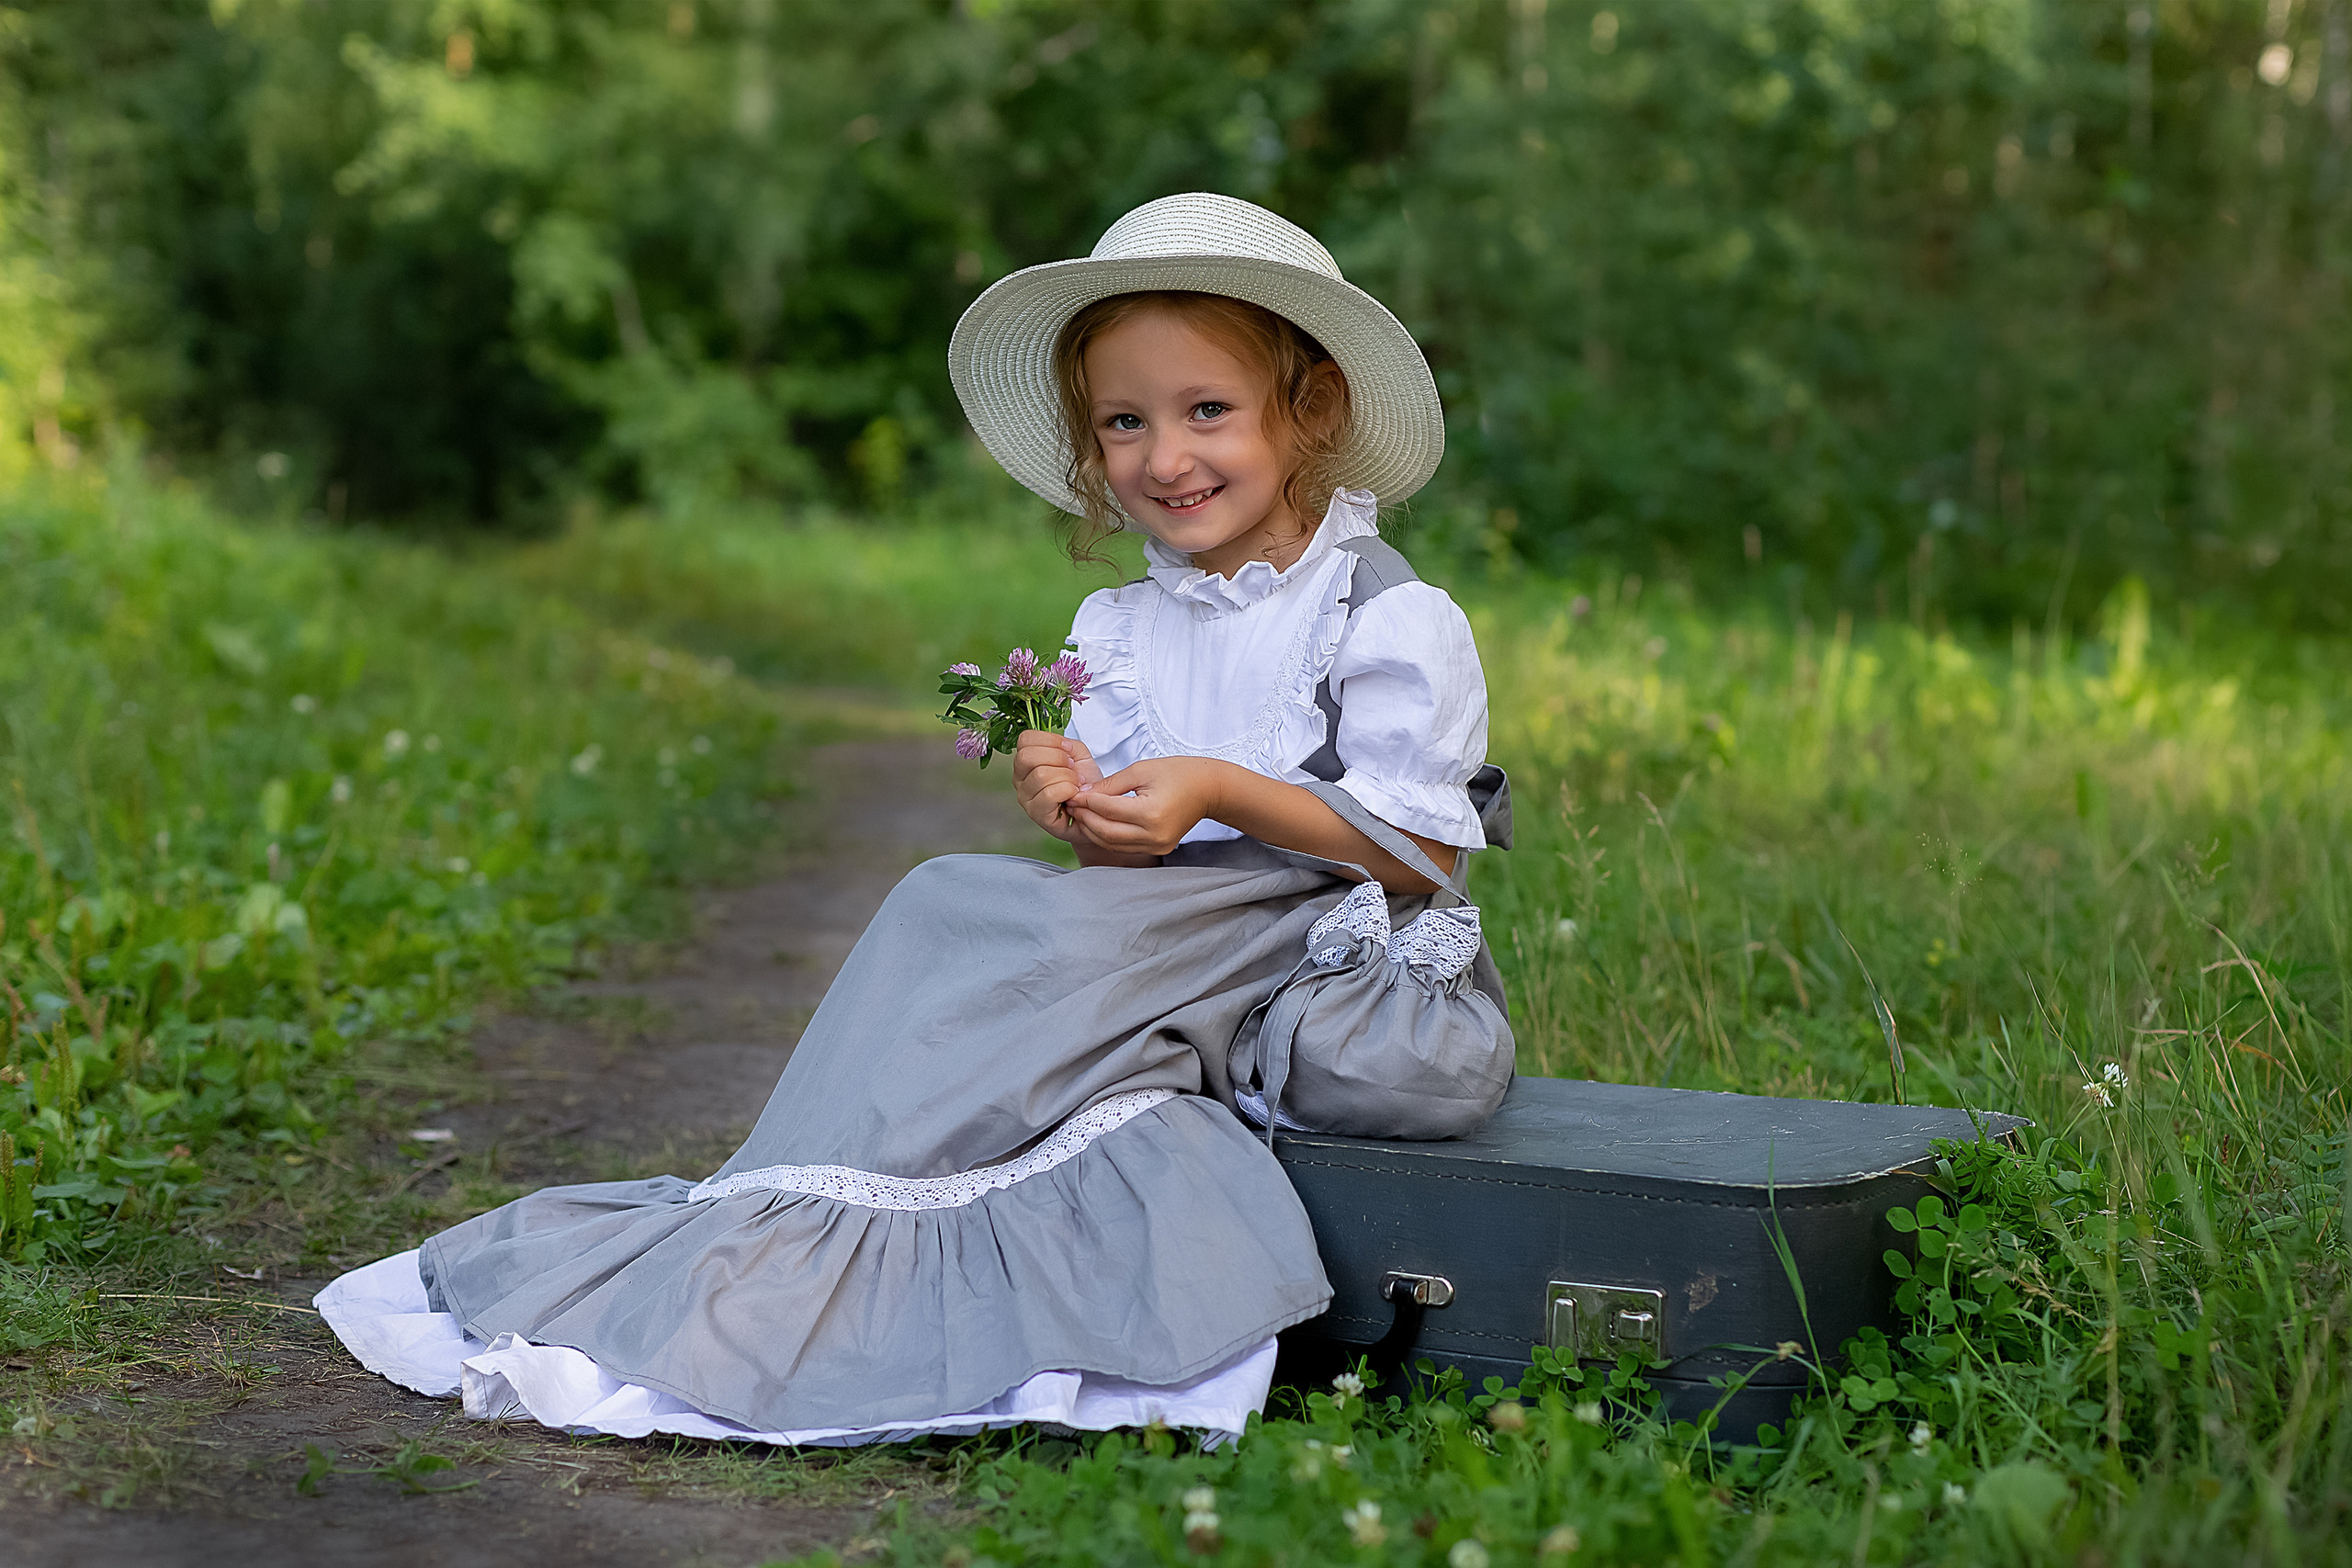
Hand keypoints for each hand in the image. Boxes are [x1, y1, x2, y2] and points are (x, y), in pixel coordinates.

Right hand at [1012, 729, 1100, 843]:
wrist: (1094, 808)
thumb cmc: (1085, 783)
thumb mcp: (1078, 754)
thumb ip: (1065, 744)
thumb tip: (1060, 746)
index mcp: (1026, 760)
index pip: (1025, 739)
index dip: (1050, 740)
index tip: (1068, 749)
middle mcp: (1020, 778)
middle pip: (1027, 756)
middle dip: (1057, 758)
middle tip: (1072, 767)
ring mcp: (1025, 797)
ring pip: (1040, 775)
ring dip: (1067, 777)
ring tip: (1076, 783)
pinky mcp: (1036, 813)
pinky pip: (1049, 794)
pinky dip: (1067, 790)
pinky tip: (1074, 794)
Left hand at [1063, 756, 1231, 858]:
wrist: (1209, 789)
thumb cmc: (1179, 773)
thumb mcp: (1142, 770)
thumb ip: (1110, 784)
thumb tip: (1083, 793)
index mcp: (1151, 813)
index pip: (1107, 810)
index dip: (1085, 802)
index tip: (1072, 793)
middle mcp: (1154, 835)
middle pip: (1106, 832)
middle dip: (1084, 818)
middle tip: (1071, 805)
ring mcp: (1157, 846)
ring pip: (1112, 844)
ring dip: (1092, 830)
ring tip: (1080, 814)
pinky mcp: (1158, 849)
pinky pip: (1124, 847)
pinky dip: (1107, 837)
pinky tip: (1097, 823)